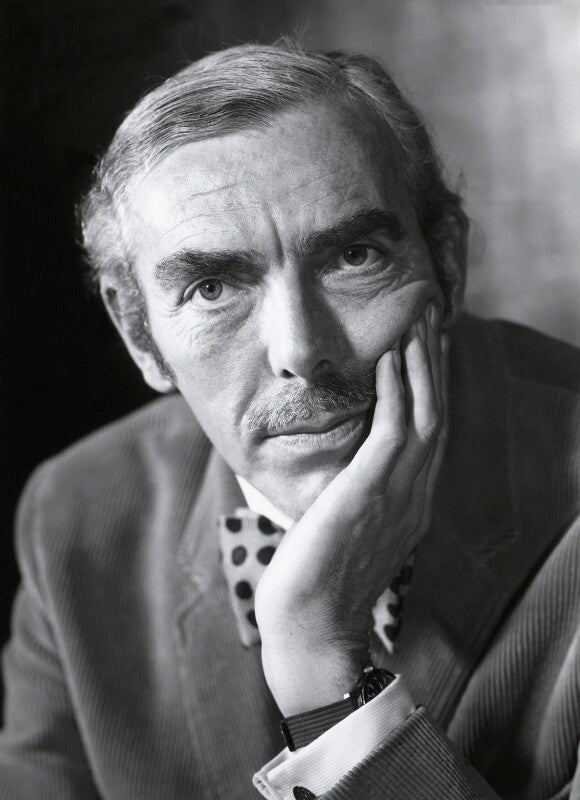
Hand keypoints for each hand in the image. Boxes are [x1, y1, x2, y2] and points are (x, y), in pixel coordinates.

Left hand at [254, 303, 448, 714]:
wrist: (310, 629)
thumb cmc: (317, 583)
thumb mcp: (347, 531)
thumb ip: (357, 498)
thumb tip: (341, 474)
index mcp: (410, 505)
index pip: (430, 434)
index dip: (431, 388)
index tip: (425, 349)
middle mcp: (415, 496)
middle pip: (436, 415)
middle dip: (434, 363)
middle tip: (429, 318)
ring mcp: (398, 495)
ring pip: (424, 414)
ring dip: (421, 365)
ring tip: (416, 321)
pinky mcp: (371, 493)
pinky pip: (393, 429)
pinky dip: (396, 391)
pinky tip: (389, 358)